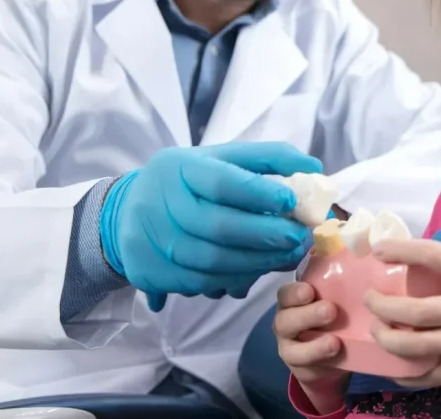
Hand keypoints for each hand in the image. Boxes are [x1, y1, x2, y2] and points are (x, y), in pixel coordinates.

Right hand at [99, 142, 322, 311]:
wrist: (126, 212)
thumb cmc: (188, 181)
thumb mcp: (219, 158)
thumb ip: (267, 159)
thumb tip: (314, 169)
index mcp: (180, 167)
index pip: (222, 181)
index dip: (260, 193)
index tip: (292, 200)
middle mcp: (161, 202)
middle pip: (218, 226)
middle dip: (266, 236)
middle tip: (298, 238)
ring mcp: (153, 240)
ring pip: (212, 261)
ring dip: (257, 263)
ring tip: (286, 256)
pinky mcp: (151, 271)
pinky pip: (201, 282)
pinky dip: (234, 280)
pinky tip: (256, 272)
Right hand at [274, 282, 349, 413]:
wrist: (332, 353)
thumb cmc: (332, 316)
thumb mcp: (334, 299)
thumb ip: (338, 286)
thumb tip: (360, 259)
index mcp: (292, 302)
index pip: (285, 294)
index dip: (295, 292)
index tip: (310, 291)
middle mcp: (285, 323)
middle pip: (286, 319)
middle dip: (307, 315)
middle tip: (330, 311)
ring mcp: (289, 347)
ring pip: (293, 348)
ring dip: (314, 345)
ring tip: (334, 342)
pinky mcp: (299, 367)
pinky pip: (305, 366)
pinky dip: (319, 361)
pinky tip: (334, 355)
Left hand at [364, 239, 440, 389]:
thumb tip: (412, 256)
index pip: (435, 256)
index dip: (404, 250)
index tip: (379, 250)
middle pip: (416, 311)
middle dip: (382, 306)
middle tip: (370, 299)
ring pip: (417, 346)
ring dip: (387, 339)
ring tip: (377, 329)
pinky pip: (430, 375)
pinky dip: (407, 374)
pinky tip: (393, 366)